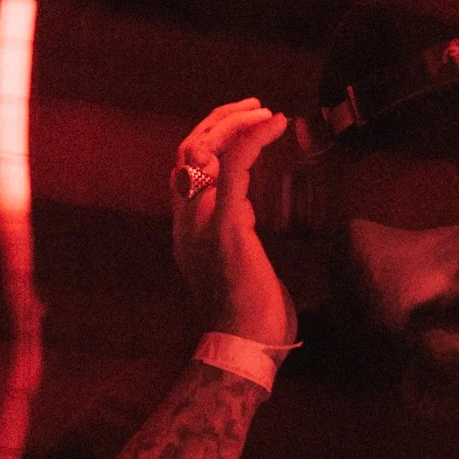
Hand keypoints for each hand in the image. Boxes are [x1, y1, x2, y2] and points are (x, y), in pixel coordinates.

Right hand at [171, 99, 297, 347]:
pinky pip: (234, 166)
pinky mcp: (227, 227)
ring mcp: (202, 223)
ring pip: (203, 150)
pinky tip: (274, 124)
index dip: (209, 140)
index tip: (242, 125)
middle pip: (187, 151)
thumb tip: (248, 216)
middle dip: (219, 121)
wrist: (246, 350)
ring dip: (234, 122)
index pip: (185, 170)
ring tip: (265, 113)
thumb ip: (233, 236)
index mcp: (187, 231)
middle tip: (255, 109)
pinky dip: (252, 137)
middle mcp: (186, 222)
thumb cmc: (251, 318)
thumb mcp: (235, 266)